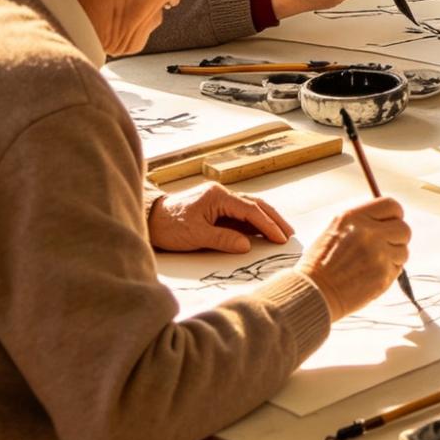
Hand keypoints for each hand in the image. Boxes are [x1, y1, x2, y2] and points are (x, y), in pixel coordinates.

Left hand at [148, 183, 294, 254]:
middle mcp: (221, 194)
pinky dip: (253, 222)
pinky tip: (261, 231)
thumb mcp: (195, 236)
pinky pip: (240, 214)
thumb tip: (246, 245)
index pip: (250, 210)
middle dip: (273, 218)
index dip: (268, 225)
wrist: (150, 219)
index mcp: (218, 196)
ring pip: (249, 207)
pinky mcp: (215, 208)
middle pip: (255, 204)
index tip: (281, 238)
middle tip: (289, 233)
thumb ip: (223, 239)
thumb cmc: (169, 226)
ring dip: (266, 219)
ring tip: (281, 232)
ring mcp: (219, 200)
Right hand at [303, 197, 410, 322]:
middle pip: (404, 229)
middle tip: (386, 246)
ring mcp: (378, 254)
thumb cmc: (321, 263)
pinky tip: (370, 275)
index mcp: (354, 217)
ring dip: (394, 257)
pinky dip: (389, 272)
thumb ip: (362, 221)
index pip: (392, 206)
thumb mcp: (335, 229)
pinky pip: (398, 269)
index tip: (391, 223)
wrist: (314, 292)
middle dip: (398, 238)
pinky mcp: (383, 275)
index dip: (395, 215)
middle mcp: (369, 233)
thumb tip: (388, 219)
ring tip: (373, 263)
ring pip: (403, 251)